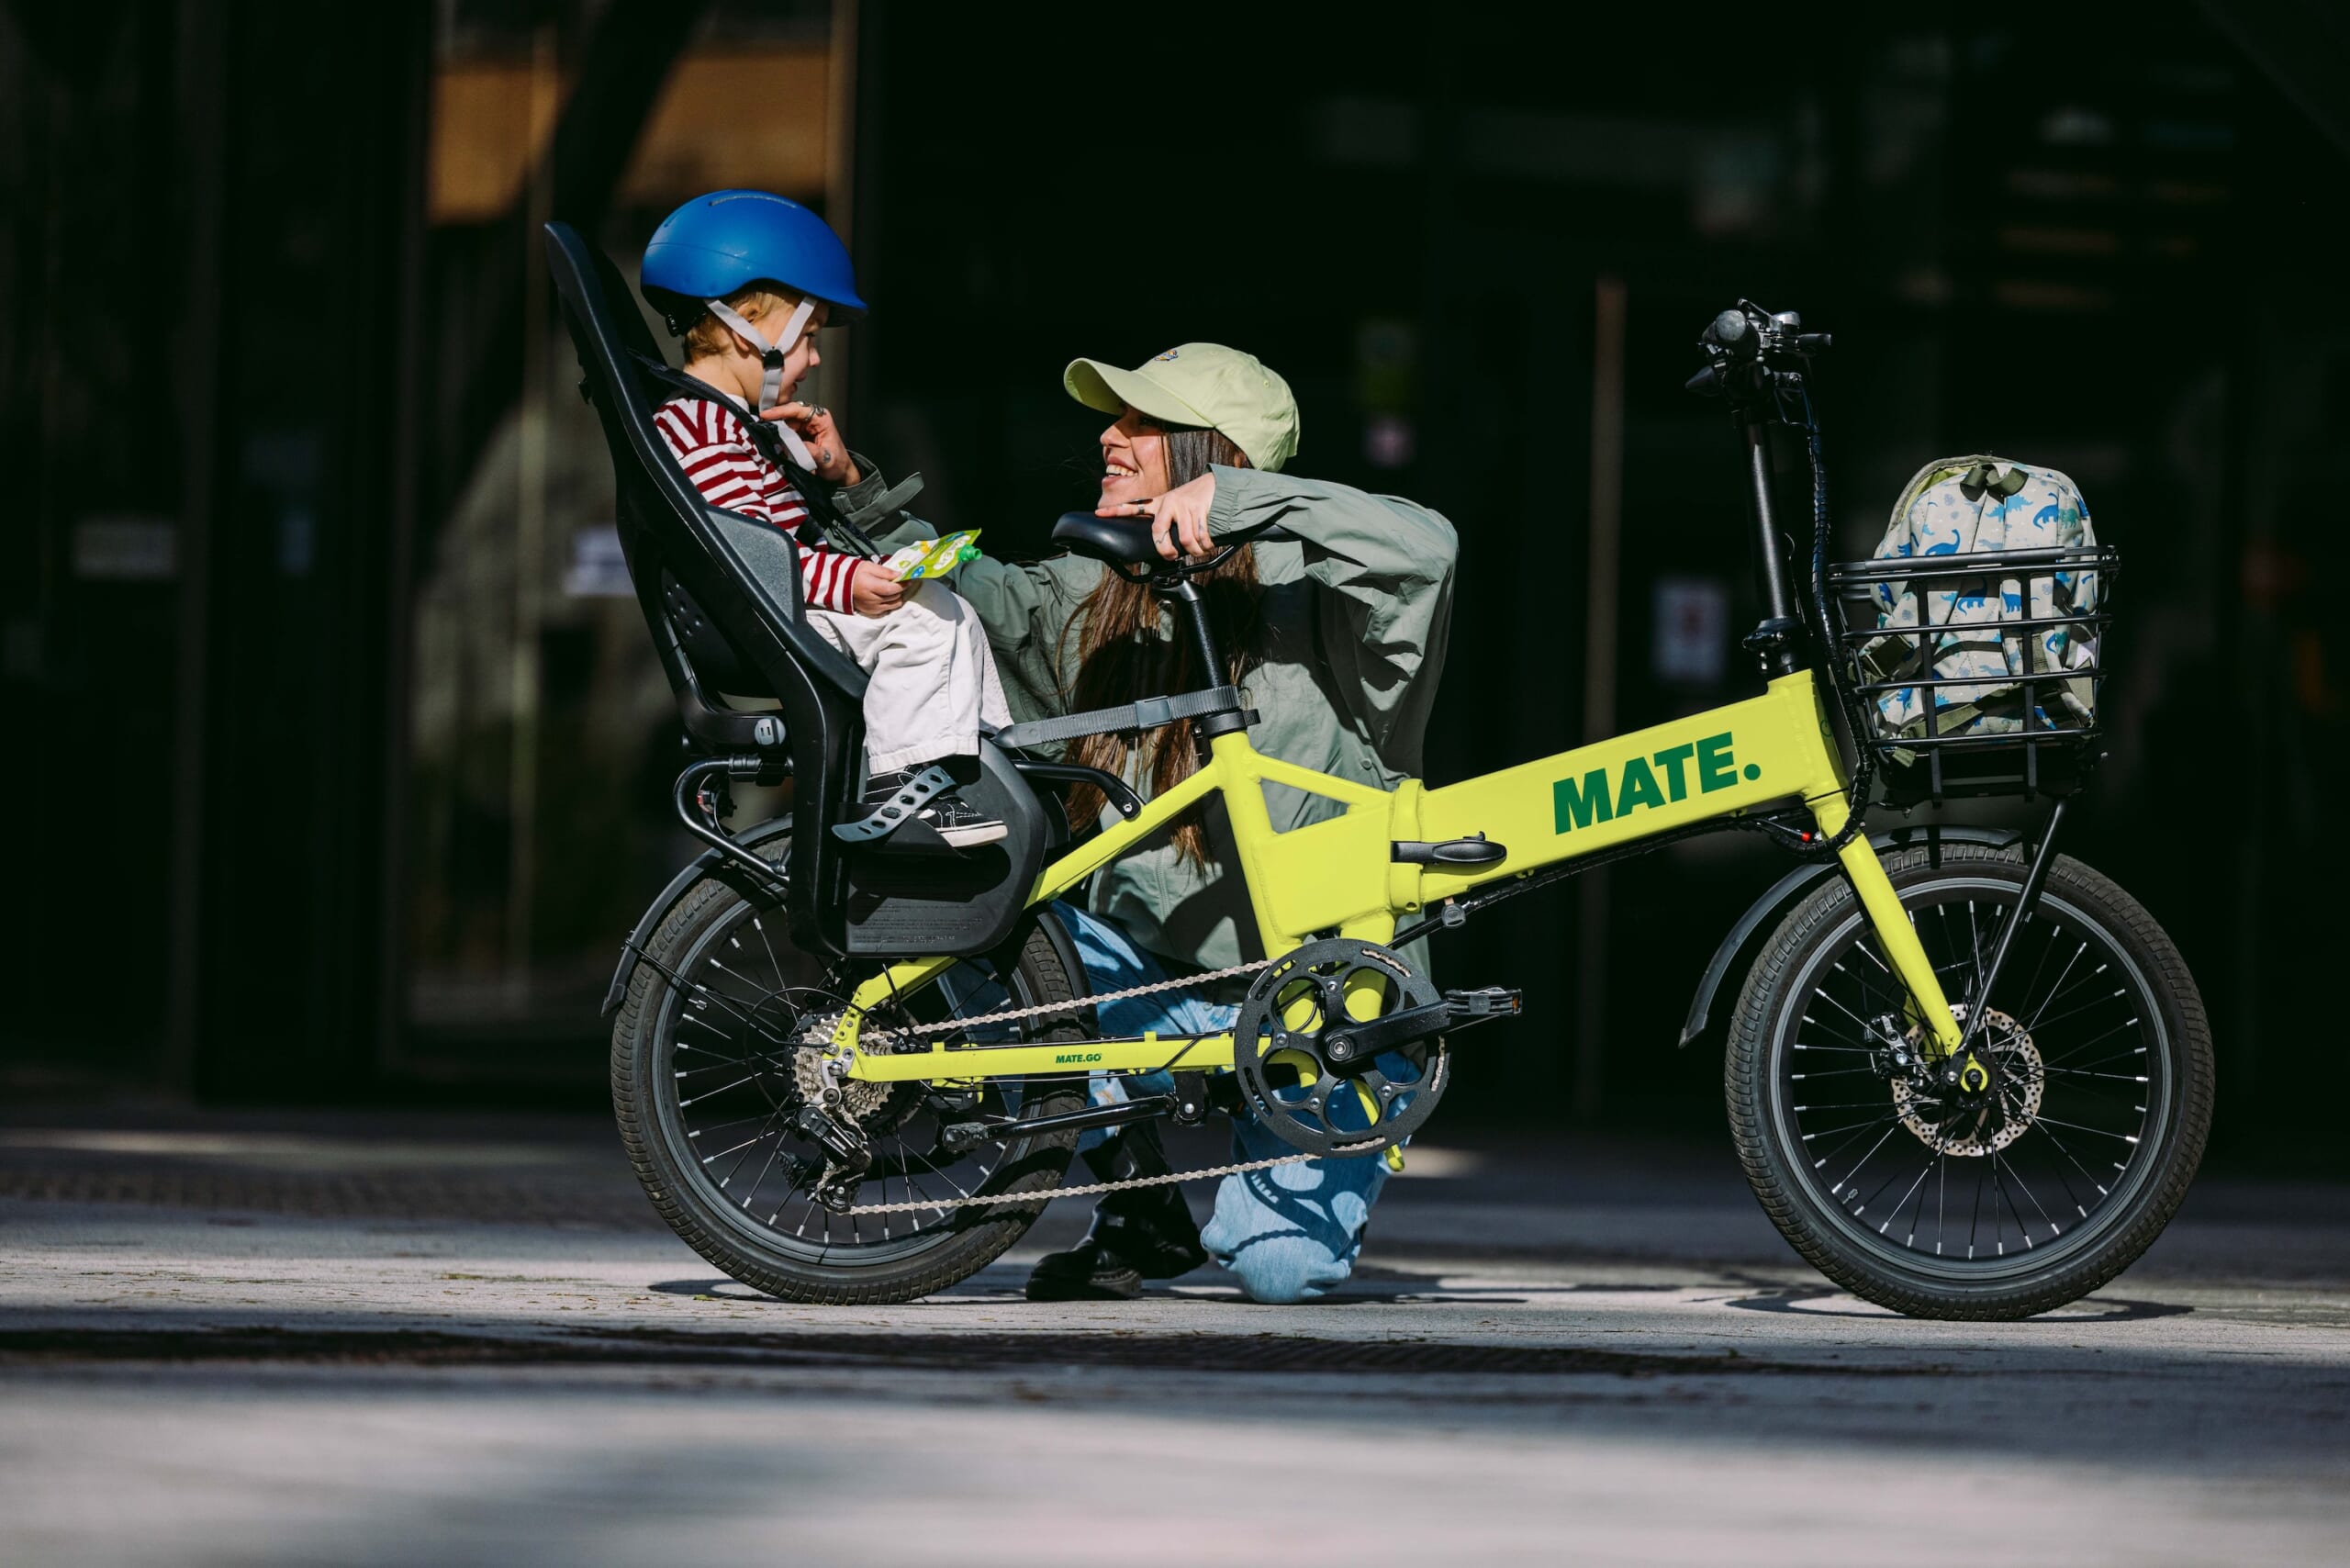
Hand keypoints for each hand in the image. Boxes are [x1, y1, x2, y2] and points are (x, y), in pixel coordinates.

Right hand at [764, 401, 859, 483]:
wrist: (840, 473)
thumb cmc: (838, 464)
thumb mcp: (826, 460)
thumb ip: (812, 452)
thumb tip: (795, 445)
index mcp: (822, 419)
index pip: (798, 410)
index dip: (781, 411)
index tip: (767, 415)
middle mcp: (813, 419)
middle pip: (788, 415)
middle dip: (776, 422)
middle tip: (764, 429)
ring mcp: (805, 426)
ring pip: (785, 424)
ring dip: (777, 431)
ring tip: (770, 439)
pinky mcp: (799, 435)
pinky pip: (786, 433)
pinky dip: (780, 438)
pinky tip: (776, 443)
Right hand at [850, 560, 904, 616]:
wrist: (840, 585)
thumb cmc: (855, 573)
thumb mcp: (870, 567)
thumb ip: (886, 572)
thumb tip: (900, 575)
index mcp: (871, 587)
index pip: (893, 589)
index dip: (903, 584)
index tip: (909, 579)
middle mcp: (872, 600)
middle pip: (895, 597)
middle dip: (900, 589)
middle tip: (900, 582)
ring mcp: (872, 608)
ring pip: (894, 604)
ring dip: (897, 596)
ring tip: (893, 588)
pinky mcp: (871, 612)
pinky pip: (888, 609)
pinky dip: (890, 603)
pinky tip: (887, 595)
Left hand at [1098, 472, 1216, 559]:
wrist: (1215, 484)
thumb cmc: (1193, 499)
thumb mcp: (1174, 505)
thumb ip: (1166, 520)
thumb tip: (1164, 545)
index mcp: (1160, 503)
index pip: (1134, 506)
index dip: (1115, 511)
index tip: (1099, 513)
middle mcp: (1169, 503)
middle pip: (1159, 533)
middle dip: (1166, 551)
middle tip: (1171, 556)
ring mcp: (1184, 505)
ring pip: (1186, 540)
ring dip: (1195, 551)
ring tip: (1198, 551)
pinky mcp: (1199, 508)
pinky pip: (1202, 536)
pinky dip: (1207, 545)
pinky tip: (1207, 544)